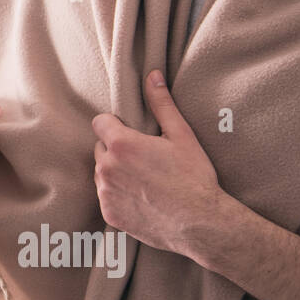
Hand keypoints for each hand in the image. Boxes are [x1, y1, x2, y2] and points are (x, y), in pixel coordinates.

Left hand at [91, 70, 225, 255]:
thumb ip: (162, 104)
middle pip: (101, 148)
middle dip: (116, 150)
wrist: (200, 223)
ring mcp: (105, 192)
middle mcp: (107, 167)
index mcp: (121, 144)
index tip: (131, 133)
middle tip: (144, 159)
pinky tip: (142, 199)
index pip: (99, 122)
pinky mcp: (108, 213)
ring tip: (145, 180)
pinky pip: (106, 197)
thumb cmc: (193, 178)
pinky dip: (118, 196)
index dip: (115, 125)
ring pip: (102, 173)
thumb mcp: (182, 136)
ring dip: (116, 173)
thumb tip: (152, 75)